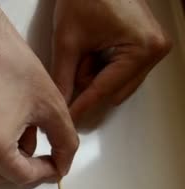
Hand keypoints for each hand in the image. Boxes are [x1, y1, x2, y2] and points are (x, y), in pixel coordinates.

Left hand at [52, 0, 171, 121]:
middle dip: (87, 84)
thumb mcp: (67, 41)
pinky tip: (90, 49)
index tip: (67, 121)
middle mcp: (154, 51)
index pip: (104, 89)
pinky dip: (100, 67)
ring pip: (115, 82)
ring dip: (93, 75)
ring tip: (81, 50)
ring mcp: (152, 48)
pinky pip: (119, 70)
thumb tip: (58, 105)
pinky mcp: (144, 45)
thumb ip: (63, 77)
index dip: (81, 105)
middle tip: (68, 72)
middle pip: (113, 89)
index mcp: (142, 49)